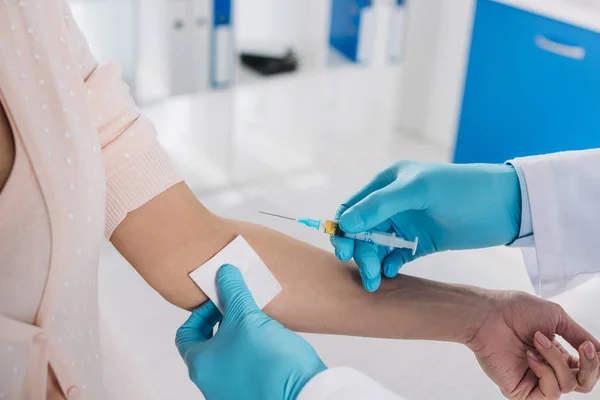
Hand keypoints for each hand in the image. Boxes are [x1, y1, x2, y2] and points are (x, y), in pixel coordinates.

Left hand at [175, 264, 326, 399]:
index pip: (185, 334)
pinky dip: (250, 352)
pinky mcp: (251, 393)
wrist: (303, 393)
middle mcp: (210, 383)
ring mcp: (230, 392)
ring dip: (237, 337)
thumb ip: (232, 291)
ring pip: (226, 357)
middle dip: (221, 323)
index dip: (200, 313)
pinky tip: (268, 341)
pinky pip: (243, 368)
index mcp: (200, 365)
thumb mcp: (247, 316)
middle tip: (238, 308)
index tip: (219, 302)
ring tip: (255, 323)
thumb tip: (224, 273)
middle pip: (206, 345)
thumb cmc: (270, 362)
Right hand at [331, 161, 520, 290]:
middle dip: (359, 251)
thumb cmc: (462, 190)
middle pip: (361, 231)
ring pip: (376, 246)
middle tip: (366, 273)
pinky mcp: (420, 243)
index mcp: (387, 183)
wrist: (507, 207)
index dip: (343, 229)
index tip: (344, 251)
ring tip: (375, 281)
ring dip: (371, 262)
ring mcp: (406, 224)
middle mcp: (392, 203)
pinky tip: (390, 274)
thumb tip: (344, 223)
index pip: (353, 207)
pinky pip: (394, 256)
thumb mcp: (419, 191)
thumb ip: (379, 205)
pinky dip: (388, 266)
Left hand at [469, 291, 599, 398]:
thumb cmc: (514, 310)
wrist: (488, 314)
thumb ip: (580, 336)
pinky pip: (550, 393)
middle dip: (591, 366)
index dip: (596, 362)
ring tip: (537, 340)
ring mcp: (534, 380)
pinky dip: (545, 371)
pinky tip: (530, 356)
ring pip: (568, 385)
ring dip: (556, 360)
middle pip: (584, 384)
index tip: (591, 348)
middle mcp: (547, 369)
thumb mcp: (556, 318)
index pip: (586, 369)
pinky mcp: (521, 391)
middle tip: (584, 349)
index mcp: (556, 353)